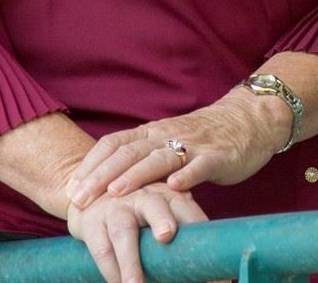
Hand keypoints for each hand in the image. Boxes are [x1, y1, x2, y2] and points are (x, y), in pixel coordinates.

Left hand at [66, 90, 289, 207]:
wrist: (246, 119)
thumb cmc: (202, 139)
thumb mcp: (167, 143)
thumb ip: (143, 159)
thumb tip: (107, 186)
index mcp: (152, 132)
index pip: (114, 143)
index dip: (92, 165)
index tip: (71, 188)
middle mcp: (166, 135)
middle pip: (129, 152)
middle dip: (102, 176)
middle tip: (80, 198)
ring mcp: (192, 144)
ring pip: (158, 158)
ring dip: (135, 175)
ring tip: (115, 194)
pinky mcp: (217, 156)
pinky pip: (199, 165)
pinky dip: (186, 175)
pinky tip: (173, 188)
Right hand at [66, 181, 207, 282]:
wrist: (91, 190)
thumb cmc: (141, 213)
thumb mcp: (166, 217)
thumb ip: (188, 243)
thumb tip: (222, 281)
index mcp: (170, 195)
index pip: (189, 212)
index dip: (200, 233)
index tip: (213, 266)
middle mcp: (144, 196)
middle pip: (155, 205)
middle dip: (161, 219)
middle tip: (167, 235)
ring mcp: (117, 207)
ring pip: (124, 231)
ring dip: (130, 259)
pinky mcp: (93, 221)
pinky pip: (101, 247)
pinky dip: (109, 268)